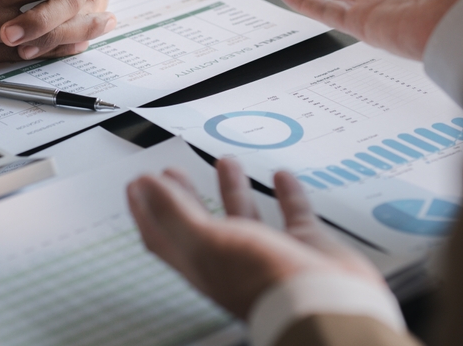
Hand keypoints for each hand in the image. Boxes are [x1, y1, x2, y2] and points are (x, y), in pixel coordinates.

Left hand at [128, 158, 384, 319]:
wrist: (325, 303)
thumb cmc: (263, 280)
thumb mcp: (207, 241)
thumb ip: (174, 212)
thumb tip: (142, 185)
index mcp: (201, 262)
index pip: (162, 234)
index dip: (146, 209)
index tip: (137, 183)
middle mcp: (232, 258)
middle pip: (200, 223)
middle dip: (184, 195)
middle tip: (173, 171)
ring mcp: (268, 252)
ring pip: (245, 214)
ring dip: (232, 187)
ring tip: (226, 160)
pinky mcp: (304, 246)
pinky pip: (293, 213)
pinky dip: (287, 193)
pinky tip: (282, 175)